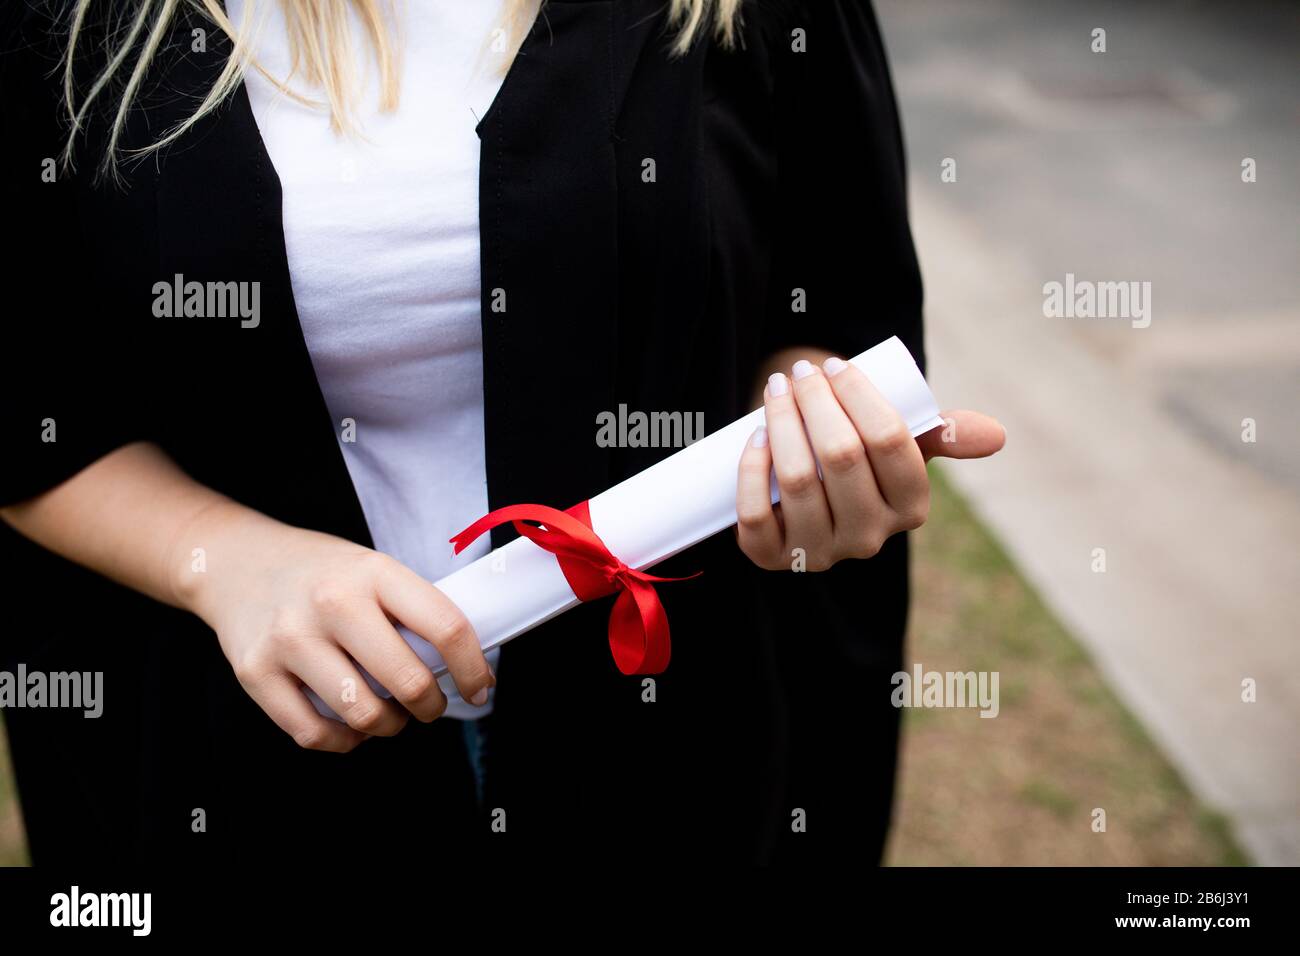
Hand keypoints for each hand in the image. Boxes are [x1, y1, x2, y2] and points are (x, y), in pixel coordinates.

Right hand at [172, 502, 492, 751]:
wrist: (236, 562)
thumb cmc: (322, 574)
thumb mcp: (373, 569)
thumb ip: (413, 611)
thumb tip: (467, 667)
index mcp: (374, 572)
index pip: (445, 627)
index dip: (473, 668)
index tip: (480, 687)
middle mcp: (332, 603)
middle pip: (407, 681)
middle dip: (431, 706)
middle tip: (432, 705)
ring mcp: (289, 639)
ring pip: (362, 715)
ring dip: (389, 726)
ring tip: (391, 715)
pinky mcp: (255, 673)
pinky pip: (313, 734)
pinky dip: (343, 741)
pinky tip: (350, 726)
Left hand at [736, 356, 1004, 571]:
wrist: (804, 490)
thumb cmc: (859, 455)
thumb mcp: (903, 443)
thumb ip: (945, 433)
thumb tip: (996, 435)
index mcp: (910, 507)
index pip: (888, 441)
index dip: (858, 396)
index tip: (835, 366)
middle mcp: (869, 538)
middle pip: (841, 457)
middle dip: (816, 402)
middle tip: (801, 371)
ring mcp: (819, 553)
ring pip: (797, 480)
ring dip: (781, 424)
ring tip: (776, 389)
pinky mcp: (773, 557)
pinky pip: (756, 514)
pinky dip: (752, 469)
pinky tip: (754, 435)